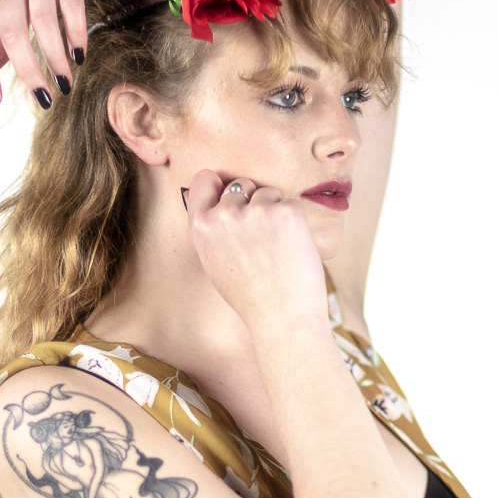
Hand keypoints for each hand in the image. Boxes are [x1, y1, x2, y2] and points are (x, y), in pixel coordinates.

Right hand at [184, 171, 329, 335]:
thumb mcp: (214, 262)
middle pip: (241, 184)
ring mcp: (256, 211)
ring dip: (275, 213)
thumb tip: (206, 196)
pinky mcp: (286, 211)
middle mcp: (225, 215)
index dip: (220, 186)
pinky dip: (295, 223)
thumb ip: (211, 229)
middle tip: (260, 241)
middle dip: (252, 203)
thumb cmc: (250, 296)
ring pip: (267, 193)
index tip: (231, 200)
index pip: (205, 179)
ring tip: (275, 250)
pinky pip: (290, 204)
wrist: (282, 319)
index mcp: (202, 227)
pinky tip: (290, 250)